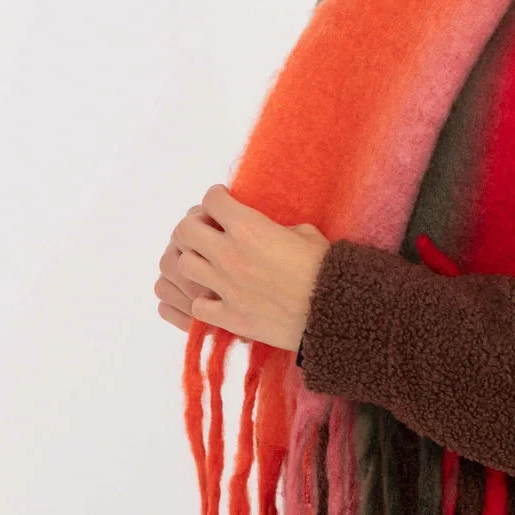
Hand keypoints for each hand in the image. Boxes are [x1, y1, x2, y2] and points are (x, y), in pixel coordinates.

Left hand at [155, 185, 331, 352]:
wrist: (332, 311)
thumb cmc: (325, 269)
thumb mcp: (305, 233)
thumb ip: (277, 228)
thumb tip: (268, 231)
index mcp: (249, 227)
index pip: (211, 200)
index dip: (216, 197)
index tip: (221, 200)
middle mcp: (229, 254)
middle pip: (185, 230)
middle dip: (194, 225)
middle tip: (207, 229)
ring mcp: (225, 287)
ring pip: (183, 266)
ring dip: (193, 260)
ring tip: (208, 263)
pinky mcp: (229, 317)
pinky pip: (196, 306)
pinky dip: (202, 300)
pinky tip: (215, 297)